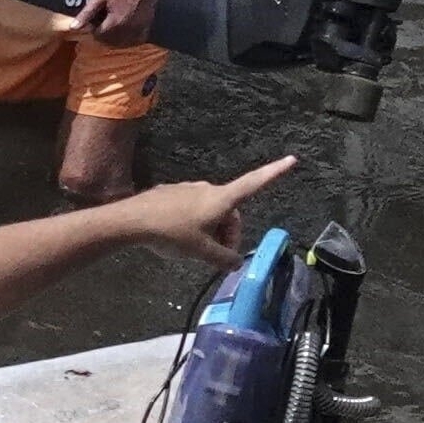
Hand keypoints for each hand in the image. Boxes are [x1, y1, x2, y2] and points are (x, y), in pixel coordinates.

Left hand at [80, 0, 159, 43]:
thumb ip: (87, 14)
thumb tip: (73, 28)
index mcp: (115, 23)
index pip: (99, 37)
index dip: (93, 29)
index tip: (93, 20)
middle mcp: (129, 29)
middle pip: (112, 42)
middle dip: (104, 36)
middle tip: (102, 22)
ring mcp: (140, 26)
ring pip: (125, 42)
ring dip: (117, 39)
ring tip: (112, 27)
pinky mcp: (148, 22)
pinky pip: (138, 37)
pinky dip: (131, 37)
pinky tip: (125, 30)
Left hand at [127, 153, 299, 276]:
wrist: (131, 221)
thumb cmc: (172, 234)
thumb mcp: (202, 253)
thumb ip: (224, 259)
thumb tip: (237, 263)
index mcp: (221, 199)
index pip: (254, 184)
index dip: (274, 173)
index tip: (291, 159)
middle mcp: (207, 188)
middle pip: (230, 211)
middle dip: (228, 233)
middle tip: (218, 256)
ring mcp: (188, 189)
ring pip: (210, 212)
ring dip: (210, 230)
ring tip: (195, 250)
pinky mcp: (171, 194)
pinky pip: (190, 210)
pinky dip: (192, 224)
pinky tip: (176, 238)